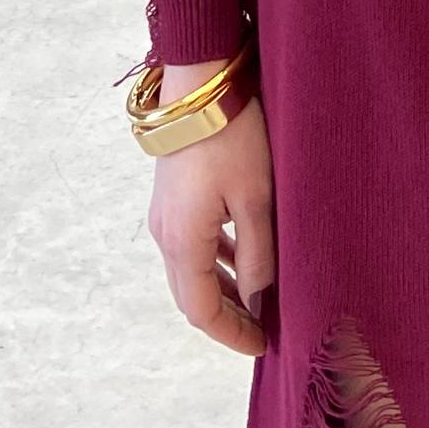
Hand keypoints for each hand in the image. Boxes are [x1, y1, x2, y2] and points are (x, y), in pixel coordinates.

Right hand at [146, 58, 275, 357]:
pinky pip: (192, 243)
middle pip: (192, 295)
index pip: (202, 311)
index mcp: (183, 242)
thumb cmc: (232, 136)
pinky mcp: (172, 196)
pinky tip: (242, 257)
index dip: (232, 334)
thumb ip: (257, 254)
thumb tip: (258, 300)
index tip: (262, 346)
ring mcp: (165, 214)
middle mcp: (165, 234)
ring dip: (222, 288)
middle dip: (227, 316)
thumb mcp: (255, 198)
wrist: (201, 81)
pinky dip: (216, 260)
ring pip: (192, 270)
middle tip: (263, 328)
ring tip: (259, 298)